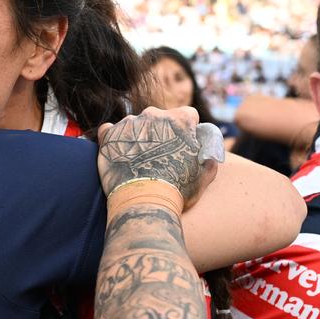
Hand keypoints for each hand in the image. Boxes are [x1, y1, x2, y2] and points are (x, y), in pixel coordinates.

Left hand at [96, 106, 217, 207]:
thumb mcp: (205, 175)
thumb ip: (210, 157)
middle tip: (158, 156)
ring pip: (135, 125)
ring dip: (137, 138)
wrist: (144, 203)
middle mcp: (154, 114)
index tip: (182, 144)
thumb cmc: (178, 190)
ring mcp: (130, 123)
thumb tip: (209, 153)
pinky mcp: (109, 136)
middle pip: (159, 118)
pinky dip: (113, 140)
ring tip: (138, 161)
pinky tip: (119, 156)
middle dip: (160, 133)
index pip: (187, 115)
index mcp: (180, 120)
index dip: (185, 130)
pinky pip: (109, 131)